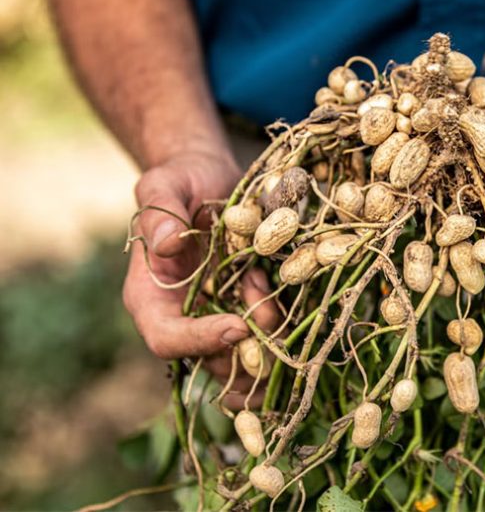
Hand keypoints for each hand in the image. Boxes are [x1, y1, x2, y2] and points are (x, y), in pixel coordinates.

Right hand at [123, 150, 277, 407]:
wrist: (211, 175)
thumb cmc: (182, 178)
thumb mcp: (165, 185)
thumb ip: (160, 211)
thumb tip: (166, 242)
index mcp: (151, 297)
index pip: (167, 339)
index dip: (201, 342)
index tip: (238, 327)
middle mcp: (183, 315)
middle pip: (211, 361)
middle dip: (246, 349)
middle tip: (268, 314)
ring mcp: (217, 314)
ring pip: (244, 356)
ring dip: (268, 338)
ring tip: (266, 288)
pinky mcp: (247, 306)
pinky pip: (267, 332)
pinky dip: (280, 320)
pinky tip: (278, 285)